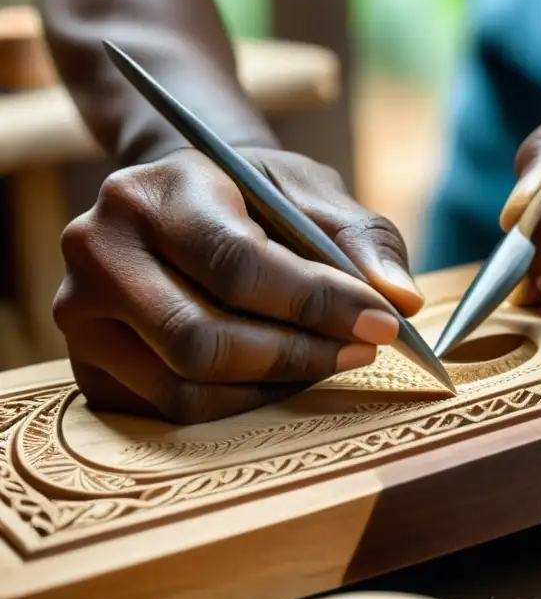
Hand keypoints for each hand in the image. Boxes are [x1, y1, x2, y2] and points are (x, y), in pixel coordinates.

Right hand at [54, 147, 422, 423]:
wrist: (182, 200)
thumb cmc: (251, 194)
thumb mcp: (307, 190)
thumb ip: (360, 238)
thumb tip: (401, 301)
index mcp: (151, 194)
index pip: (237, 265)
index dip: (317, 303)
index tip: (383, 323)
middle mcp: (97, 251)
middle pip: (204, 339)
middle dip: (299, 354)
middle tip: (363, 349)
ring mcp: (80, 314)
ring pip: (187, 385)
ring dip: (276, 385)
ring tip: (329, 358)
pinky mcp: (89, 364)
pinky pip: (172, 408)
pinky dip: (240, 403)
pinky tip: (281, 376)